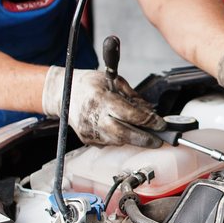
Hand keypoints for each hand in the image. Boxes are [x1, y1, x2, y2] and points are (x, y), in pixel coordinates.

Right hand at [42, 67, 163, 146]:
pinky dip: (120, 139)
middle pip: (123, 134)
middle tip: (158, 140)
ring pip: (117, 141)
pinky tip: (124, 131)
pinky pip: (108, 142)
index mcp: (100, 98)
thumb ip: (132, 96)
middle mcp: (93, 116)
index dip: (148, 121)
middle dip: (143, 139)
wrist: (63, 93)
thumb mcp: (112, 80)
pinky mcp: (86, 139)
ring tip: (145, 135)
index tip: (161, 124)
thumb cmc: (89, 84)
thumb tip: (150, 111)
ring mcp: (89, 130)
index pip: (129, 114)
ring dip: (133, 139)